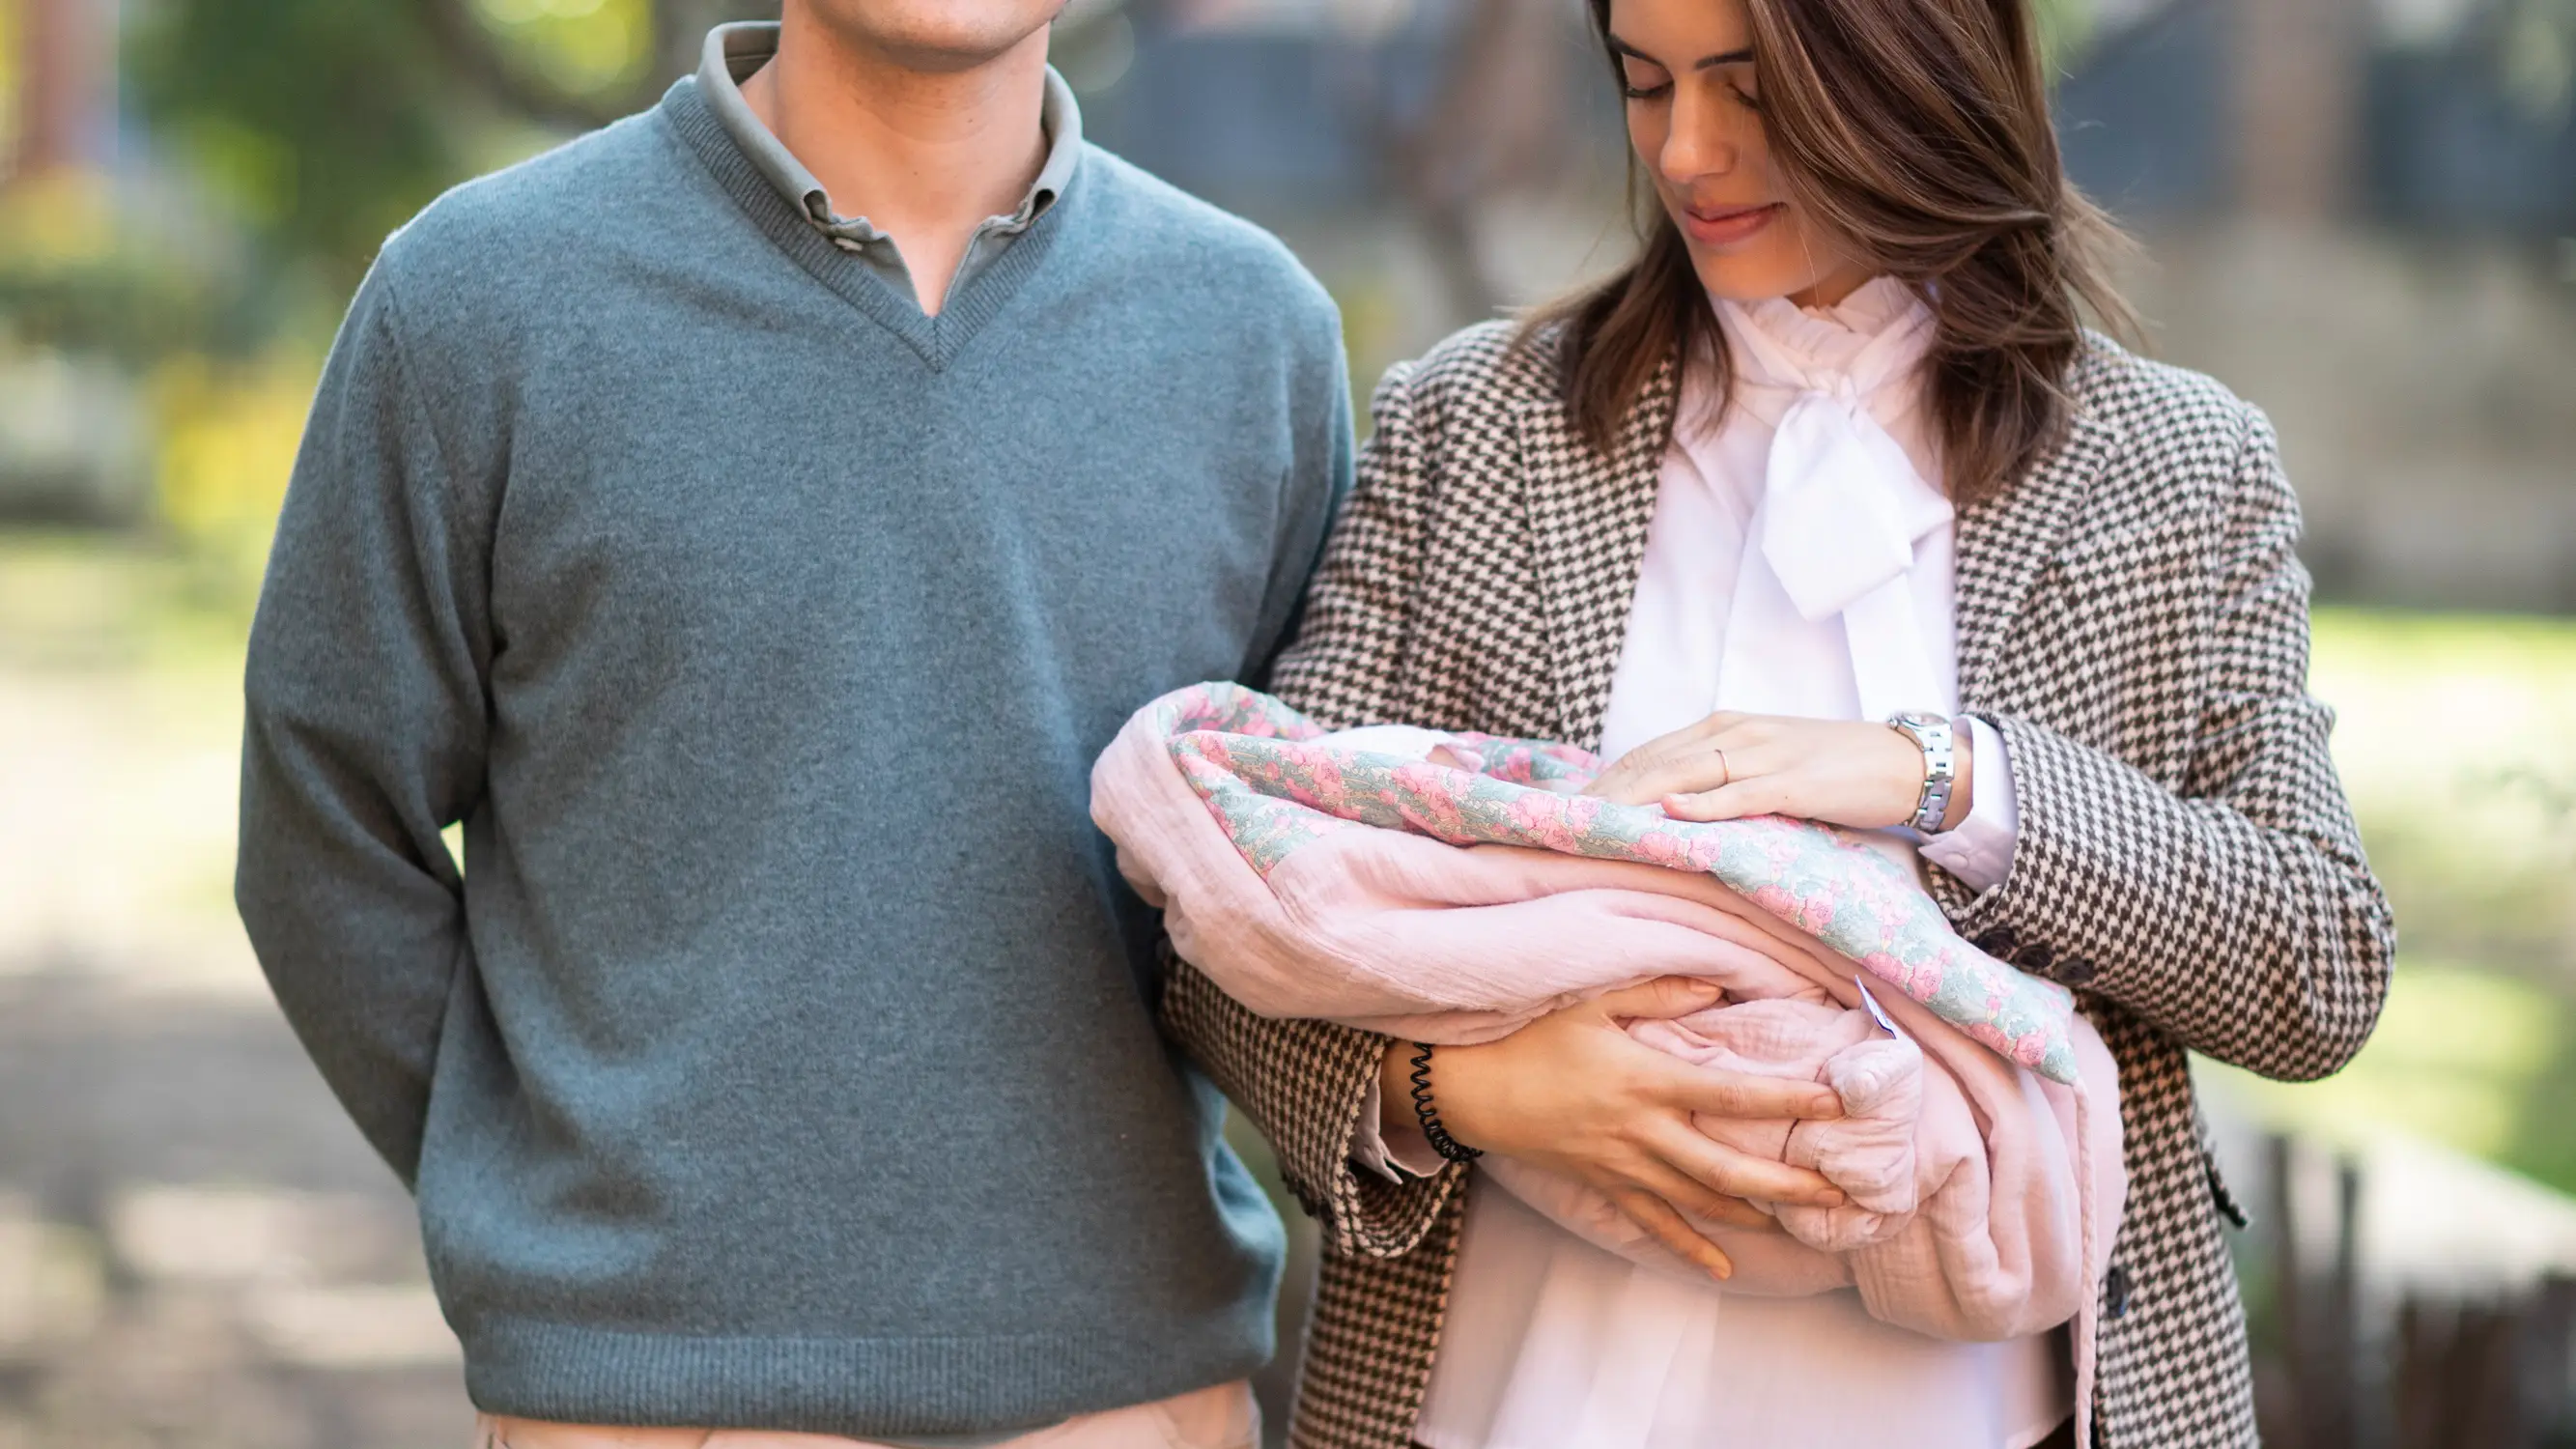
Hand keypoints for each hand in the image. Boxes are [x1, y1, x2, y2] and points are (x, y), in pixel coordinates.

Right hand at [1381, 978, 1847, 1280]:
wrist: (1471, 1090)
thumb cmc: (1531, 1038)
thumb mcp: (1590, 1002)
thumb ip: (1657, 992)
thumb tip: (1716, 987)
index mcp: (1648, 1080)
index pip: (1733, 1095)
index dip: (1787, 1101)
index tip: (1835, 1105)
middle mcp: (1644, 1131)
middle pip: (1728, 1169)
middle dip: (1788, 1184)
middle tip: (1838, 1194)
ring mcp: (1624, 1166)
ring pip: (1700, 1203)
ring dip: (1754, 1216)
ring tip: (1804, 1224)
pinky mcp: (1604, 1185)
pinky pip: (1653, 1224)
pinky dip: (1689, 1248)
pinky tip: (1723, 1268)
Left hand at [1584, 711, 1971, 830]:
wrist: (1901, 761)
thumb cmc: (1829, 769)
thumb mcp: (1762, 765)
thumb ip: (1716, 778)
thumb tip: (1664, 809)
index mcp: (1722, 728)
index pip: (1646, 754)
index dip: (1602, 782)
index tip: (1561, 811)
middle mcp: (1734, 733)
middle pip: (1653, 762)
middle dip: (1603, 795)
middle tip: (1557, 826)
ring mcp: (1764, 755)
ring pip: (1686, 774)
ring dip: (1636, 800)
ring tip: (1591, 824)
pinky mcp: (1794, 782)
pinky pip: (1742, 794)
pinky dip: (1705, 805)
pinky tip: (1672, 814)